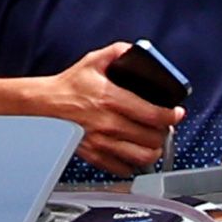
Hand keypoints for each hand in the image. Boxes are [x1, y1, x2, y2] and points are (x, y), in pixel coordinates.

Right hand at [41, 45, 176, 173]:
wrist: (44, 105)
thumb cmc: (69, 85)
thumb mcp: (95, 61)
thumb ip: (120, 52)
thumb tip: (140, 52)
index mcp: (111, 98)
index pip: (153, 114)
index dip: (172, 116)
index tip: (176, 114)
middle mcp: (108, 123)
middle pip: (152, 138)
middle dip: (164, 133)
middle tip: (164, 127)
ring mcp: (101, 142)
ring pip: (142, 157)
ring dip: (153, 151)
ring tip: (153, 143)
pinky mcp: (95, 156)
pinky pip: (123, 169)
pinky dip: (133, 164)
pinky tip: (134, 153)